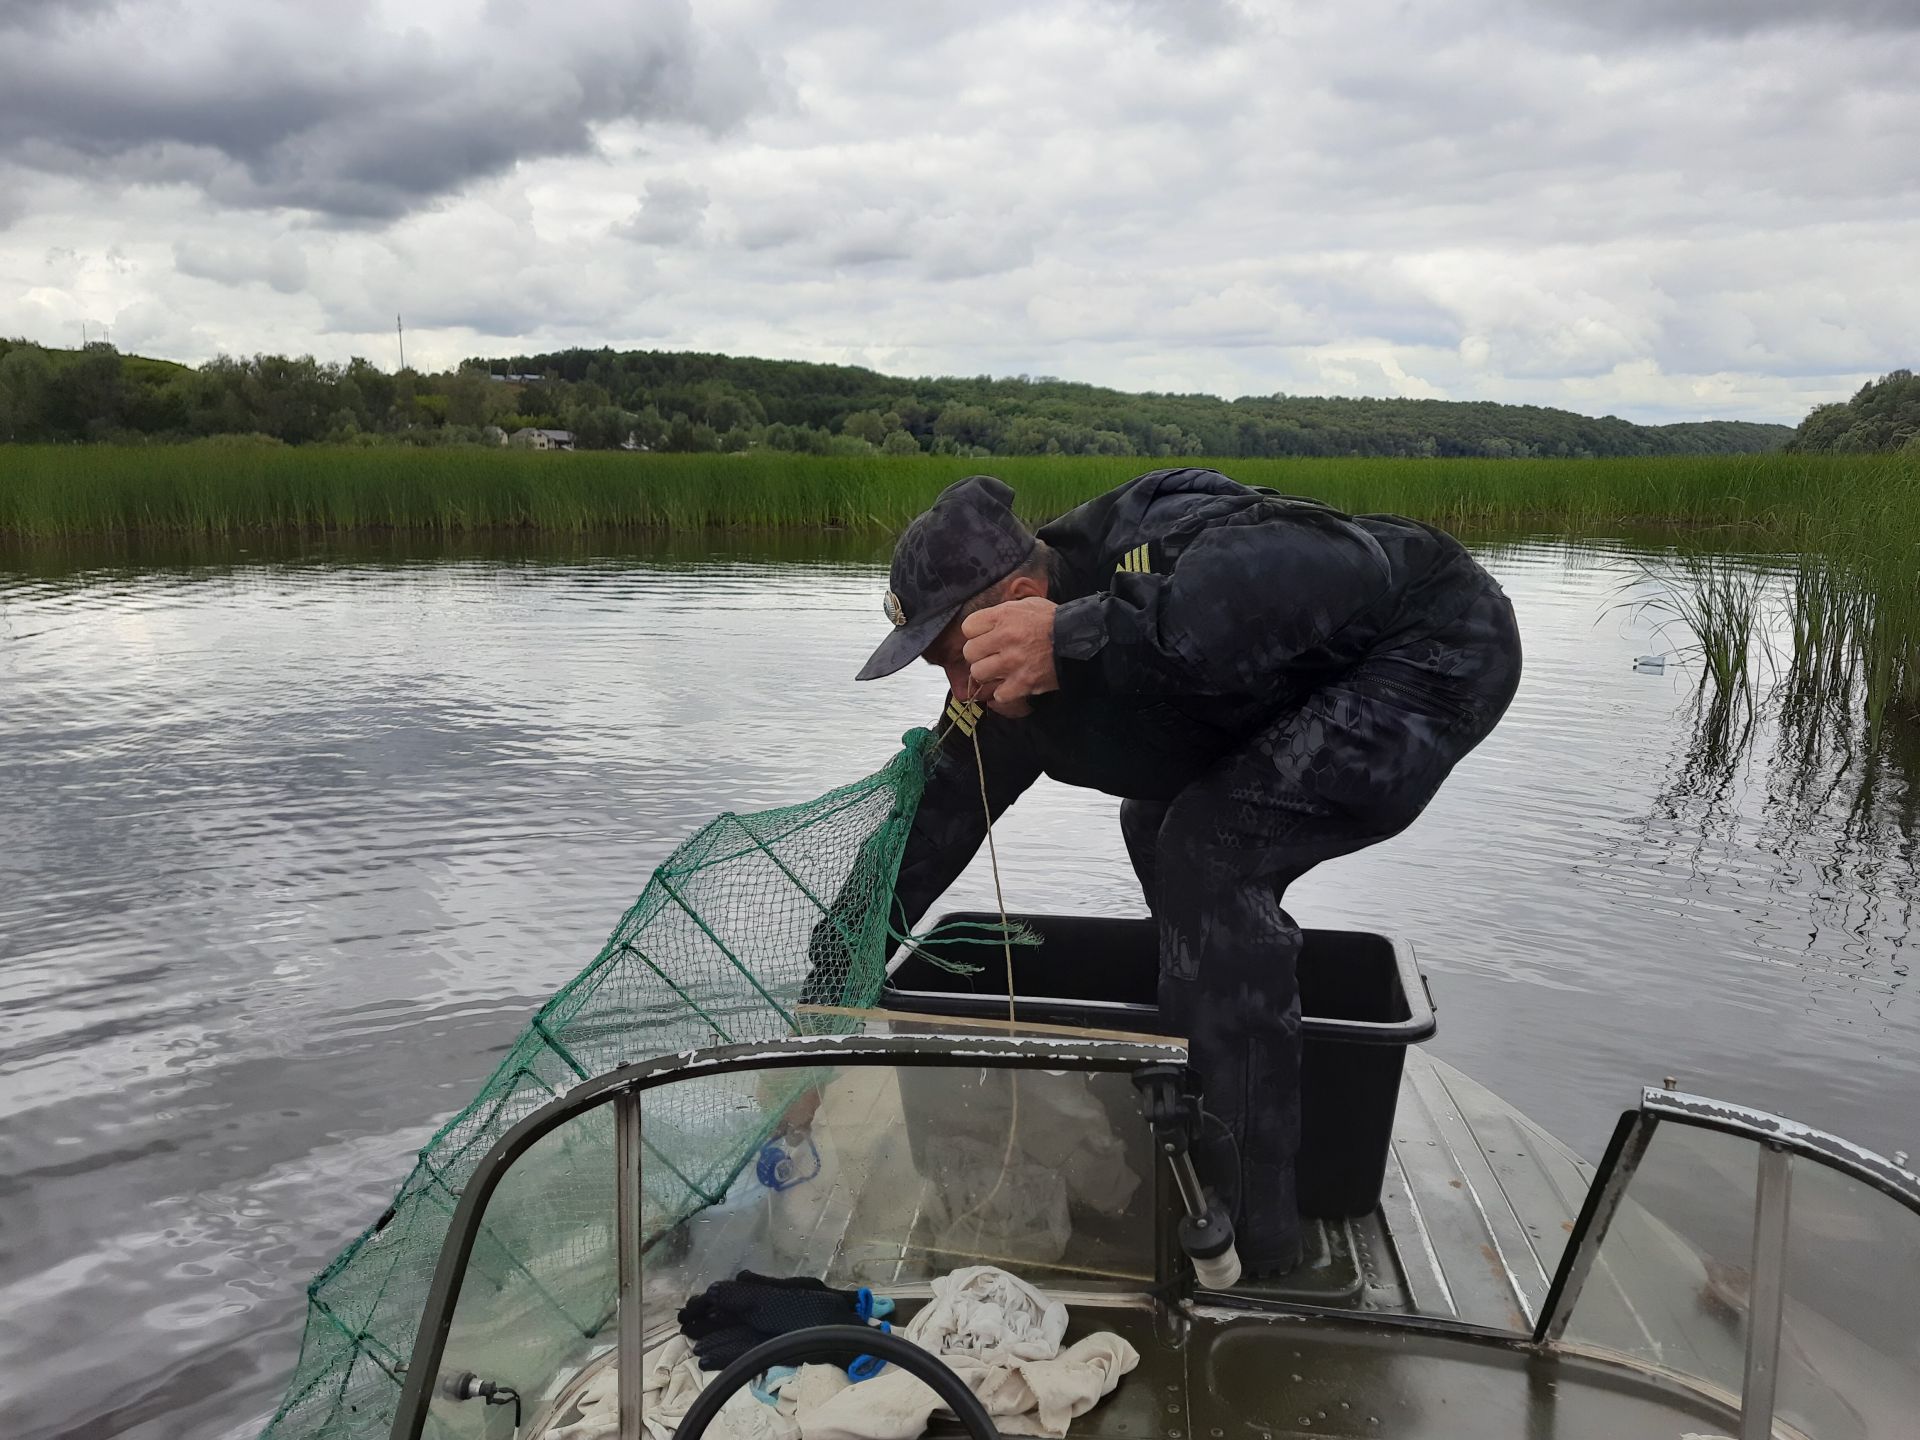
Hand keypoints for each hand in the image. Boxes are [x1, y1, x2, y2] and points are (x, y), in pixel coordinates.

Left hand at [961, 597, 1058, 711]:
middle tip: (992, 655)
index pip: (968, 627)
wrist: (1081, 639)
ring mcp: (1013, 662)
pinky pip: (998, 694)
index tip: (986, 636)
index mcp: (1004, 616)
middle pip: (970, 652)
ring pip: (979, 673)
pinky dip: (1004, 692)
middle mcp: (1005, 638)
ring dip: (988, 674)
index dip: (976, 633)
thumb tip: (985, 623)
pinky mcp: (1023, 683)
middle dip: (980, 654)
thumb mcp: (1027, 605)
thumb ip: (1003, 612)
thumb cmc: (1054, 620)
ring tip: (1001, 670)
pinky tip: (1012, 684)